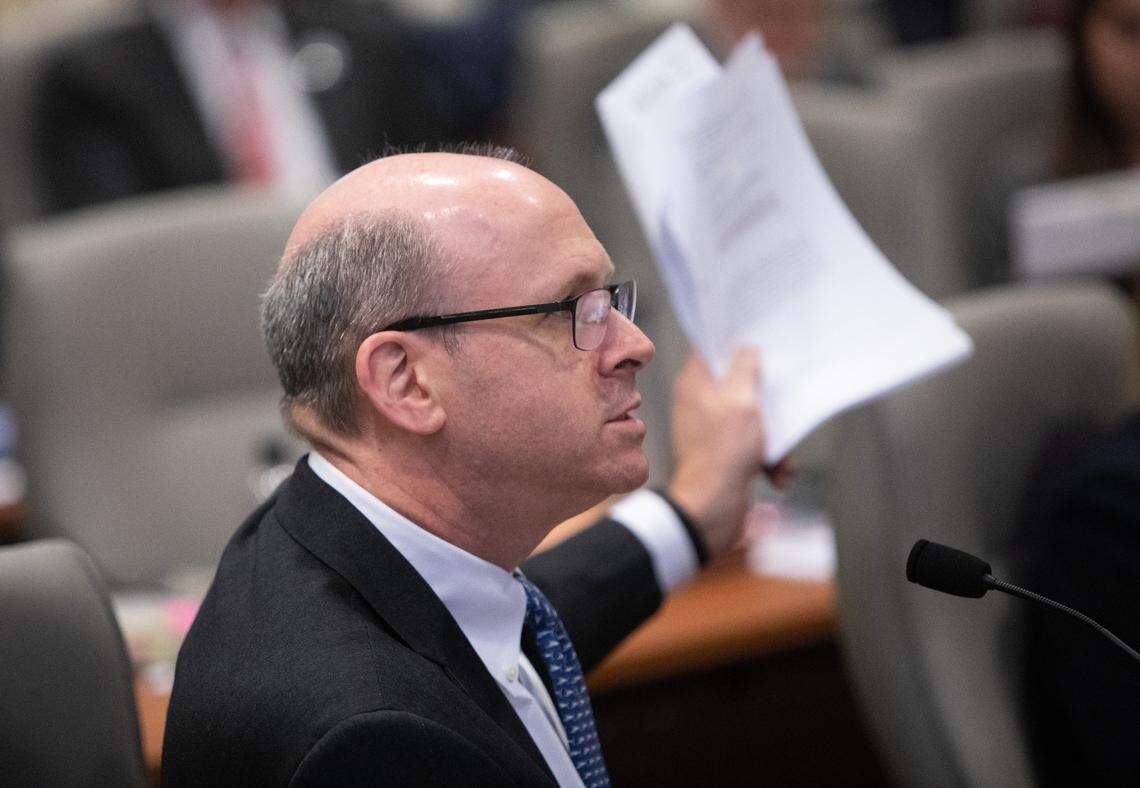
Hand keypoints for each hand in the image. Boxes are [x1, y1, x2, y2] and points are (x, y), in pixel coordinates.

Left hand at [666, 348, 790, 557]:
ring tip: (778, 457)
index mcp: (695, 384)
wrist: (713, 508)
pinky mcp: (725, 453)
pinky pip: (754, 444)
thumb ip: (746, 369)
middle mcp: (700, 403)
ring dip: (773, 438)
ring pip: (753, 417)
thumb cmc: (724, 454)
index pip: (711, 349)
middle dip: (766, 402)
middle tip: (777, 410)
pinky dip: (769, 458)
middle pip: (740, 385)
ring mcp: (712, 429)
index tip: (759, 344)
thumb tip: (747, 351)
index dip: (735, 344)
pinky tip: (776, 473)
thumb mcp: (742, 401)